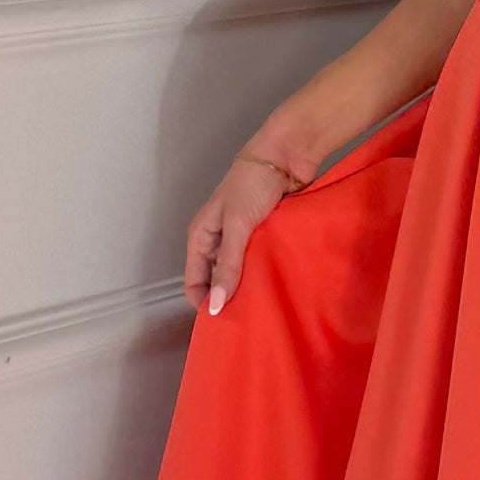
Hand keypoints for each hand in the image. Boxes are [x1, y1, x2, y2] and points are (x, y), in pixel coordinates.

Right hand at [184, 153, 297, 315]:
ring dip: (249, 286)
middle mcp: (218, 240)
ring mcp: (241, 238)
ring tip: (264, 308)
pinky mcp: (263, 235)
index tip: (223, 323)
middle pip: (217, 279)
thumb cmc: (253, 184)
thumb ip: (228, 264)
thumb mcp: (237, 225)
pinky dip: (266, 272)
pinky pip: (260, 261)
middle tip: (247, 320)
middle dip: (228, 297)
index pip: (194, 280)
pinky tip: (277, 287)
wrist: (286, 155)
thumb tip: (216, 305)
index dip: (204, 301)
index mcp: (201, 236)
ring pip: (240, 272)